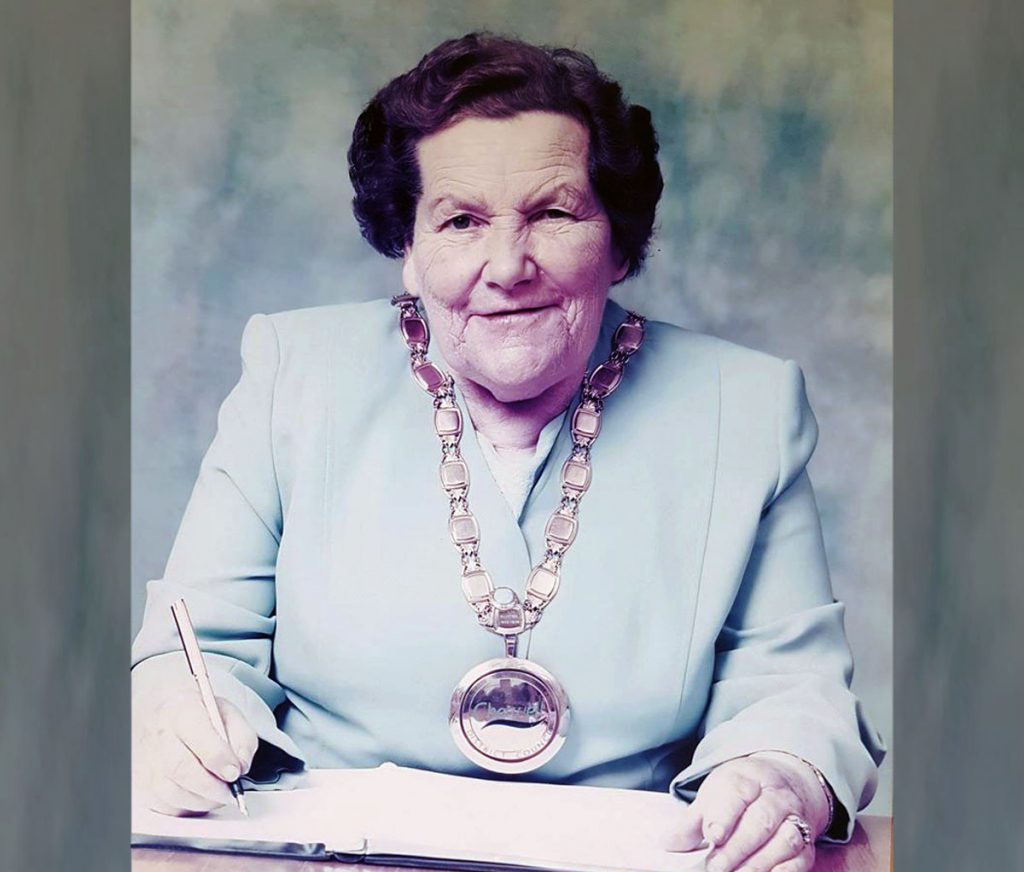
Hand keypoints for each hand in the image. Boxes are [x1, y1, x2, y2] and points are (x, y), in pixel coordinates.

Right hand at [133, 688, 258, 815]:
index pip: (196, 733)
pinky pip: (163, 804)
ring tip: (219, 795)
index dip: (217, 757)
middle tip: (230, 792)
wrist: (177, 718)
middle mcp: (160, 733)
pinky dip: (187, 807)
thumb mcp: (231, 716)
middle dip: (210, 786)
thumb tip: (241, 766)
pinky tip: (202, 797)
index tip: (235, 772)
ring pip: (170, 791)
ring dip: (200, 800)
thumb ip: (243, 738)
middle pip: (179, 767)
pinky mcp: (143, 782)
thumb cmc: (204, 717)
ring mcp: (147, 759)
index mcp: (183, 709)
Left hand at [664, 753, 830, 871]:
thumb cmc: (742, 793)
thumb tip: (669, 844)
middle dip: (737, 848)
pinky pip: (799, 860)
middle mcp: (776, 796)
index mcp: (748, 778)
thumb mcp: (714, 795)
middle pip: (761, 821)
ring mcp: (795, 818)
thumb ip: (691, 821)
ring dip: (758, 864)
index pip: (737, 792)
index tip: (711, 836)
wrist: (784, 784)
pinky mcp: (807, 843)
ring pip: (784, 841)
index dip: (724, 816)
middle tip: (715, 867)